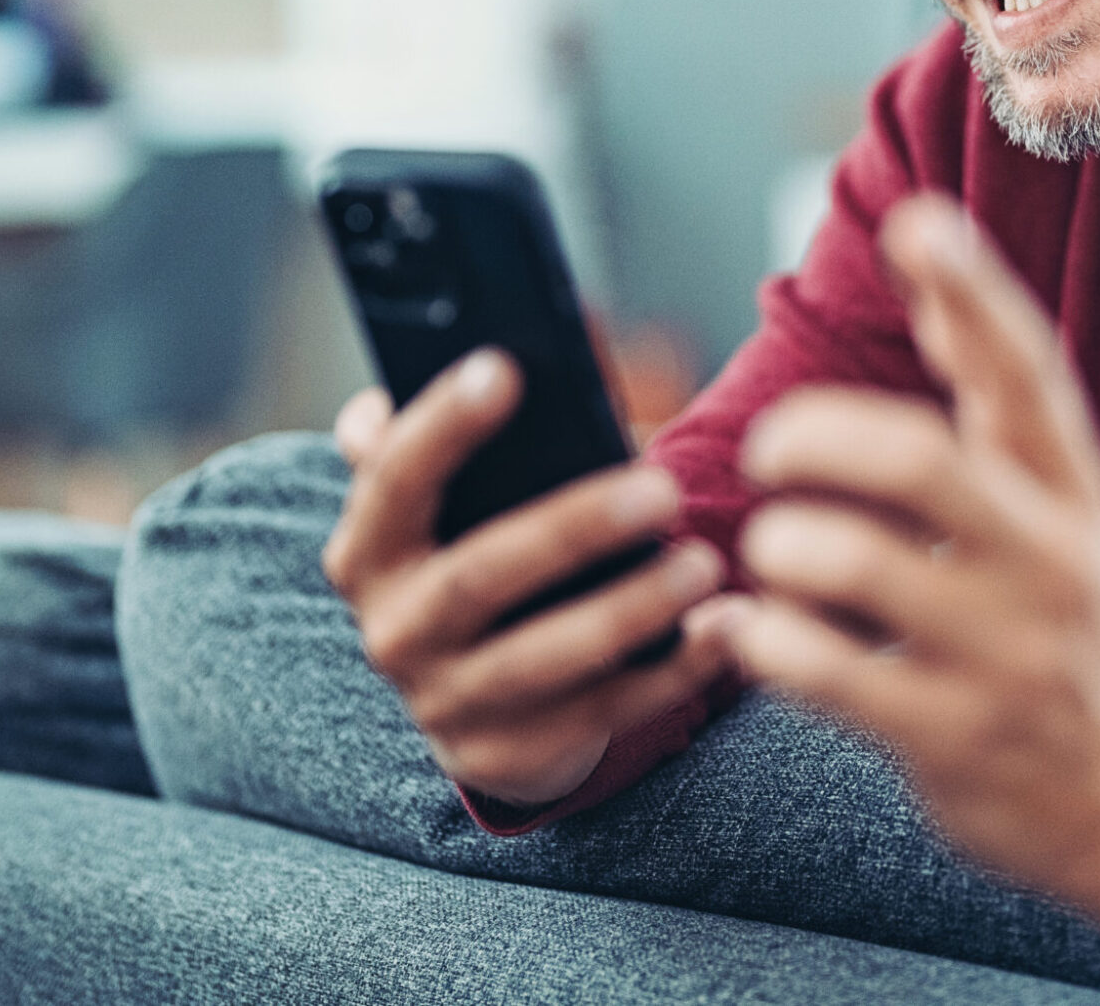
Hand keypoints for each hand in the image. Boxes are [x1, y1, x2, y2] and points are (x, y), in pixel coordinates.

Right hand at [322, 348, 732, 806]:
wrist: (473, 703)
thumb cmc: (476, 557)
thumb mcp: (448, 504)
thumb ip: (448, 434)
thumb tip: (484, 344)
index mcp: (369, 548)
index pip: (392, 479)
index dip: (442, 425)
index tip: (505, 367)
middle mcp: (394, 630)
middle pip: (479, 576)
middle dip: (572, 528)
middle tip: (662, 487)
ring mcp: (448, 702)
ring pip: (546, 658)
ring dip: (632, 608)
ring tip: (704, 562)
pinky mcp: (512, 754)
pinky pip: (606, 713)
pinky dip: (675, 670)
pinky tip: (730, 626)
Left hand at [705, 198, 1099, 1005]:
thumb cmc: (1059, 619)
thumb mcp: (1055, 502)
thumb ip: (985, 384)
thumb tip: (923, 229)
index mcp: (1069, 488)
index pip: (1025, 371)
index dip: (971, 292)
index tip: (915, 220)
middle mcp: (1047, 558)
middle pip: (918, 460)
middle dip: (815, 436)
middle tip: (770, 452)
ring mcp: (1002, 652)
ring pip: (852, 563)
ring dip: (780, 547)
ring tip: (772, 556)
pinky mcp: (950, 734)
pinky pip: (821, 669)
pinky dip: (758, 639)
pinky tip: (736, 630)